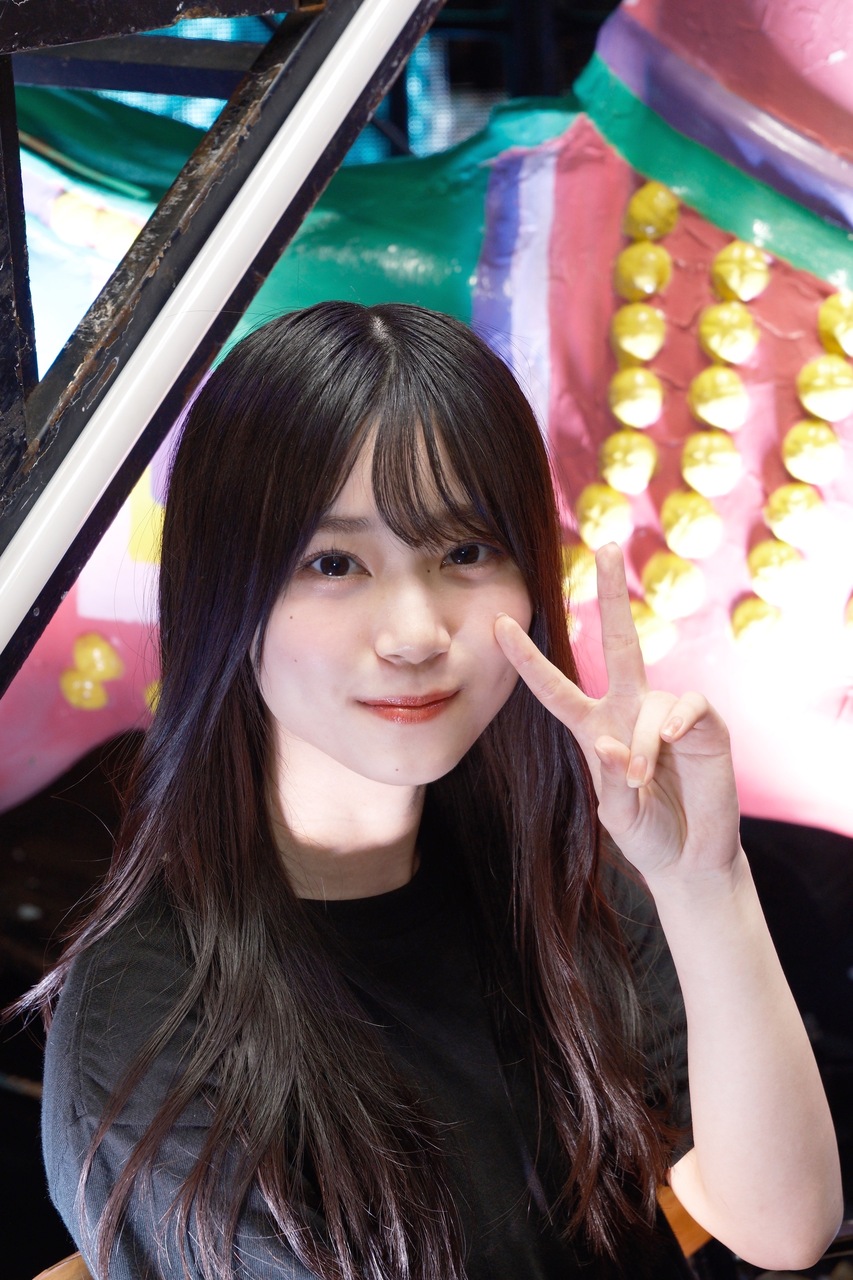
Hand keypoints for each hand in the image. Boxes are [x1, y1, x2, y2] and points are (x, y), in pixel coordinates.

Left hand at [494, 544, 739, 883]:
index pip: (554, 687)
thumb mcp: (616, 813)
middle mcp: (629, 708)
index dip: (526, 658)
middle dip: (613, 592)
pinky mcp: (705, 725)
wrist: (690, 857)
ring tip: (643, 778)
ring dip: (643, 742)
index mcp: (595, 726)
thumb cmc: (646, 831)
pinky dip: (676, 723)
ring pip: (650, 703)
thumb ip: (613, 779)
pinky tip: (670, 741)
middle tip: (605, 545)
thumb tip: (619, 745)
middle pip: (619, 640)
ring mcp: (667, 713)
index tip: (497, 622)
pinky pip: (687, 706)